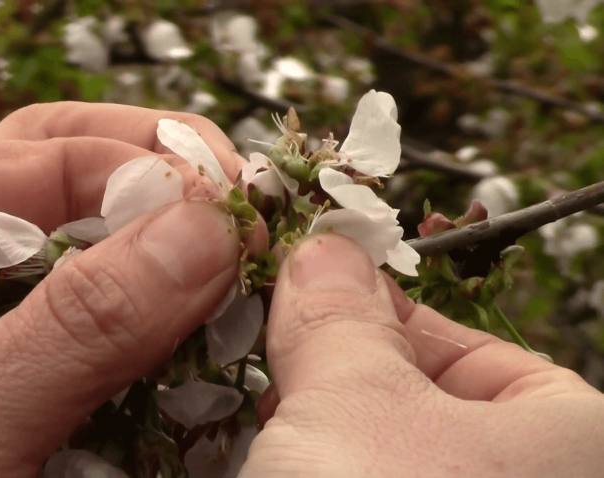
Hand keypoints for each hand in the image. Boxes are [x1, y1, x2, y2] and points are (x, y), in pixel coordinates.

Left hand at [0, 103, 245, 476]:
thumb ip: (81, 327)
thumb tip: (205, 228)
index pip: (35, 158)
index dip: (147, 169)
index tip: (237, 209)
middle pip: (53, 195)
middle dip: (155, 203)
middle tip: (243, 225)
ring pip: (70, 278)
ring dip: (153, 285)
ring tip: (230, 295)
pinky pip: (66, 353)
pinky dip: (130, 357)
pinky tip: (184, 369)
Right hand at [244, 234, 603, 476]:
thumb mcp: (354, 402)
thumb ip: (340, 317)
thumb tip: (326, 254)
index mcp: (573, 443)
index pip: (483, 351)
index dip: (388, 314)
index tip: (319, 294)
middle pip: (424, 401)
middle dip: (341, 377)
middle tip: (282, 369)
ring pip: (384, 452)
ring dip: (319, 427)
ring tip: (271, 427)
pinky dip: (318, 466)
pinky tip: (272, 460)